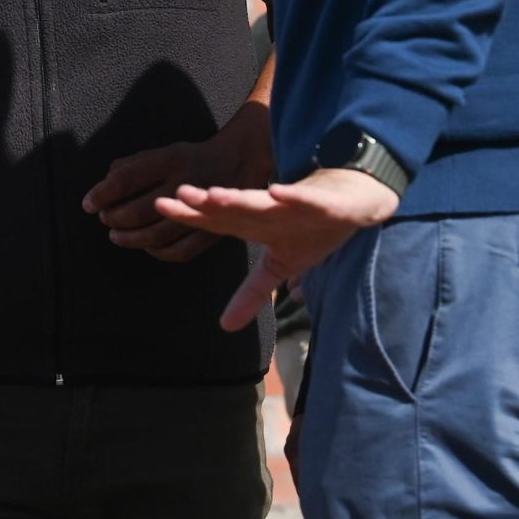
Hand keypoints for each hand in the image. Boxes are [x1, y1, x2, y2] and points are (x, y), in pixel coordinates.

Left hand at [83, 103, 273, 263]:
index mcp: (170, 159)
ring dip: (130, 239)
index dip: (102, 194)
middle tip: (105, 219)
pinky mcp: (214, 230)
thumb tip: (103, 189)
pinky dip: (159, 252)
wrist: (239, 160)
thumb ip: (131, 166)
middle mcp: (185, 184)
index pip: (125, 179)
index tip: (89, 204)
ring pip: (157, 234)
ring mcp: (202, 210)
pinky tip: (147, 247)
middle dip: (114, 218)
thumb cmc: (189, 158)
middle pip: (138, 210)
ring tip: (116, 236)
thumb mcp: (161, 150)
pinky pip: (181, 250)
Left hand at [156, 166, 401, 329]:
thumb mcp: (280, 266)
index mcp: (255, 224)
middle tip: (179, 195)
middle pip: (233, 206)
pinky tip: (276, 191)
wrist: (357, 202)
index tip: (161, 206)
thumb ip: (251, 293)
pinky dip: (294, 196)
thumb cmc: (311, 228)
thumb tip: (225, 327)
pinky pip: (308, 200)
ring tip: (214, 195)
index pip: (217, 220)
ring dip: (240, 198)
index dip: (190, 215)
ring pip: (264, 202)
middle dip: (208, 202)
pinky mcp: (324, 203)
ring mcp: (294, 205)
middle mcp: (269, 211)